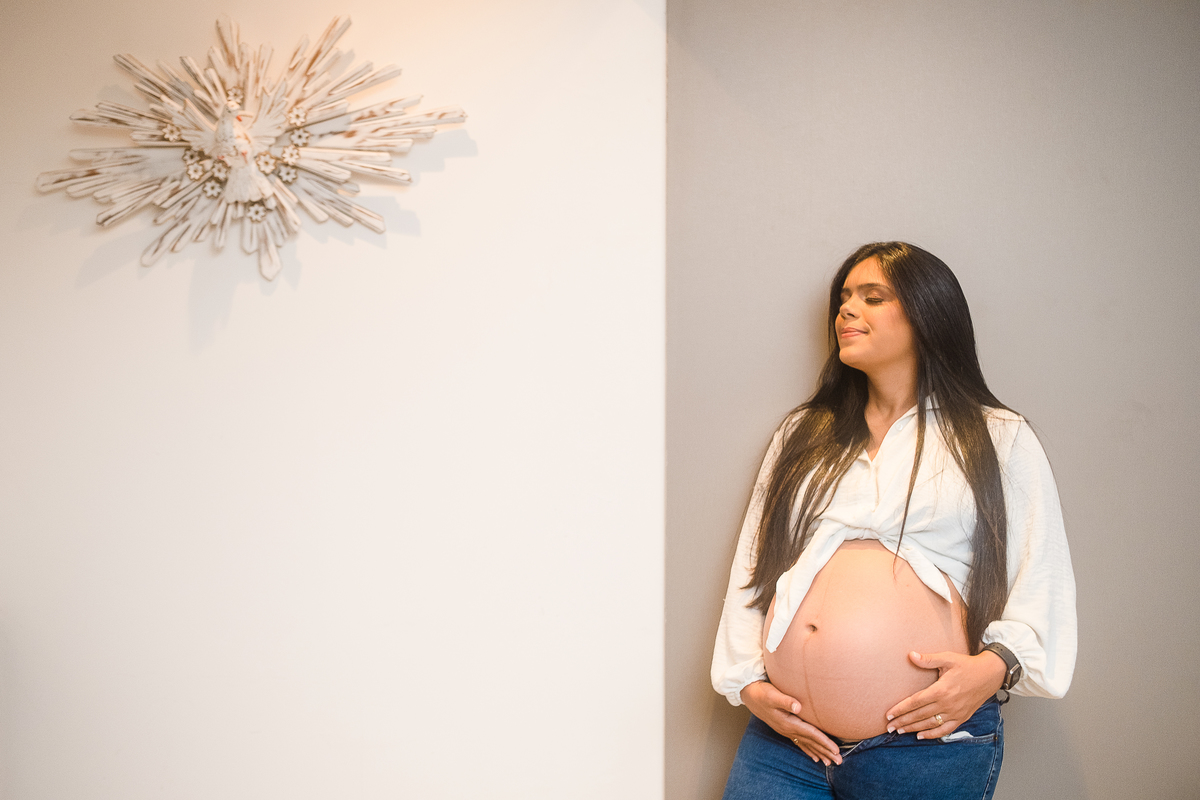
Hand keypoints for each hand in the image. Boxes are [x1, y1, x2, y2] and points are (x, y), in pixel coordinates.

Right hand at [740, 680, 842, 765]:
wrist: (749, 694)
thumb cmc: (762, 692)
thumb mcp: (773, 695)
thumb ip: (785, 700)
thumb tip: (798, 707)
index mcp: (788, 722)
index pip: (810, 734)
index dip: (824, 742)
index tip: (836, 750)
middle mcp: (788, 729)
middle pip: (810, 743)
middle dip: (825, 752)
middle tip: (839, 761)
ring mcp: (786, 730)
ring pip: (806, 744)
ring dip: (819, 753)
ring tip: (830, 763)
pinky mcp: (785, 728)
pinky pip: (799, 742)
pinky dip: (808, 750)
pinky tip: (814, 757)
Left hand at [884, 650, 1006, 738]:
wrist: (990, 675)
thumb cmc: (967, 665)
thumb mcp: (948, 658)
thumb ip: (928, 659)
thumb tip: (911, 655)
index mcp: (941, 690)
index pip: (916, 702)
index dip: (901, 709)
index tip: (889, 714)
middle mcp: (947, 704)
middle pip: (920, 715)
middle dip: (903, 721)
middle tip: (889, 727)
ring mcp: (955, 713)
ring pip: (930, 724)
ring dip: (913, 729)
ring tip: (900, 731)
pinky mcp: (962, 718)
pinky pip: (945, 730)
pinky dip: (932, 734)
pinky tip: (921, 736)